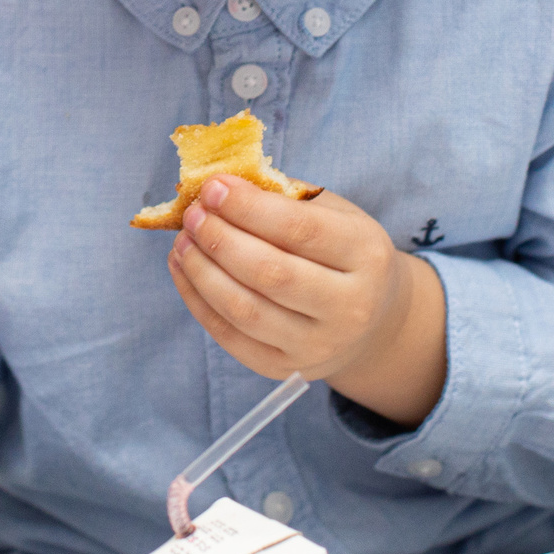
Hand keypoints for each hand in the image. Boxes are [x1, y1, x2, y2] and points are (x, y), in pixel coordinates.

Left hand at [168, 173, 445, 426]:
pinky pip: (230, 337)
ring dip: (202, 270)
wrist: (371, 320)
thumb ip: (280, 197)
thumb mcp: (330, 212)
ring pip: (245, 310)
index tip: (212, 187)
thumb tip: (217, 185)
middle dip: (220, 239)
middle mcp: (351, 308)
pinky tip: (184, 268)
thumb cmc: (340, 251)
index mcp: (366, 255)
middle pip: (270, 273)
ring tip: (183, 240)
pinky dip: (197, 300)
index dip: (248, 207)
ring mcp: (318, 346)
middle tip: (192, 215)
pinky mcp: (284, 369)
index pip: (301, 230)